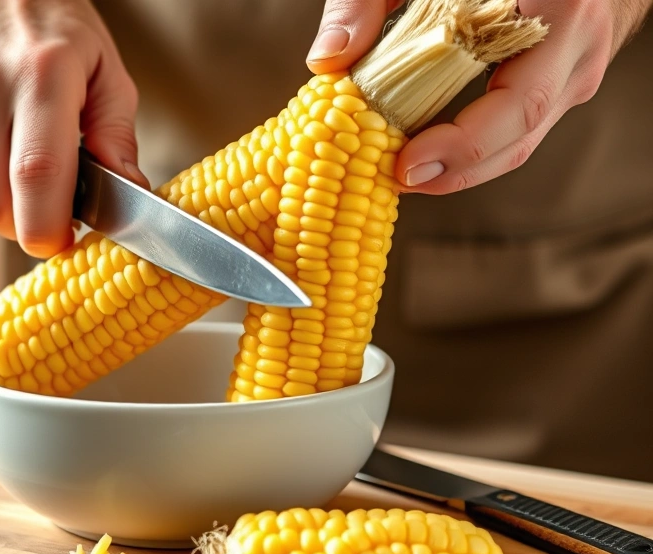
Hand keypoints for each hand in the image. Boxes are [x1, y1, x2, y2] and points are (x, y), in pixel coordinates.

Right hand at [0, 0, 147, 256]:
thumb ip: (117, 133)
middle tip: (53, 214)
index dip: (50, 225)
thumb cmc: (49, 23)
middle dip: (29, 227)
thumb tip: (128, 190)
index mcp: (43, 76)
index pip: (38, 175)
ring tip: (28, 174)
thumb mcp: (104, 66)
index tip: (65, 239)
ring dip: (6, 207)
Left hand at [307, 0, 652, 193]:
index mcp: (562, 8)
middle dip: (454, 171)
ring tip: (398, 172)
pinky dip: (471, 141)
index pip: (521, 100)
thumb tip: (326, 61)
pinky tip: (421, 148)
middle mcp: (581, 43)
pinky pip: (521, 121)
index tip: (406, 165)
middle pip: (522, 133)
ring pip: (523, 137)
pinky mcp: (563, 74)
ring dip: (460, 165)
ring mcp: (578, 63)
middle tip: (391, 181)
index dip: (463, 144)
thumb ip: (365, 1)